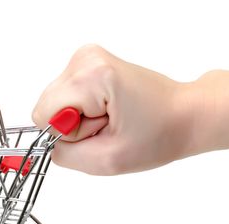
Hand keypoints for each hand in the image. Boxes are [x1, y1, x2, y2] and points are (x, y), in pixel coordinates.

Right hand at [32, 44, 194, 174]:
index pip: (43, 115)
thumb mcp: (107, 161)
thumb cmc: (158, 135)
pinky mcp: (90, 62)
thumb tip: (45, 143)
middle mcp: (86, 58)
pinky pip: (66, 96)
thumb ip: (64, 154)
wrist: (185, 114)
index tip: (100, 130)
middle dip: (73, 125)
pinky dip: (84, 109)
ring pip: (55, 102)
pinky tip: (110, 109)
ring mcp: (87, 57)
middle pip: (47, 106)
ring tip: (111, 118)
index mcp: (92, 76)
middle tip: (107, 126)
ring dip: (80, 118)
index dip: (69, 133)